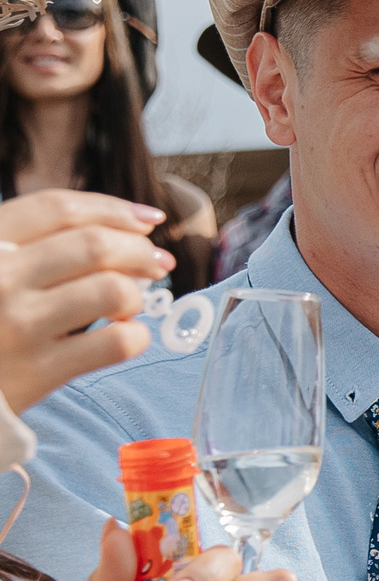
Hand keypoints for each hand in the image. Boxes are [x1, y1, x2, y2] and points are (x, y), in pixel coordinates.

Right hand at [0, 190, 171, 413]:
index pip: (57, 209)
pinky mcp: (38, 371)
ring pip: (114, 289)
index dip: (112, 209)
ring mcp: (18, 325)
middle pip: (95, 244)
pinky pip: (117, 342)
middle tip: (157, 264)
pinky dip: (136, 336)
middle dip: (140, 250)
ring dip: (136, 295)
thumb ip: (32, 247)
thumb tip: (127, 230)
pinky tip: (124, 336)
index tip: (148, 219)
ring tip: (127, 307)